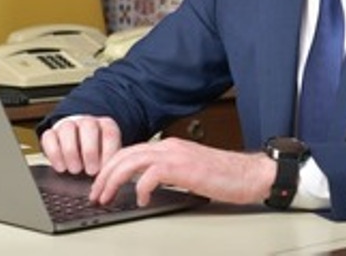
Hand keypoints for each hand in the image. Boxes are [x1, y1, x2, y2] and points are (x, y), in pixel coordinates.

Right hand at [40, 115, 121, 175]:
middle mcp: (87, 122)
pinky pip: (49, 137)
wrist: (77, 146)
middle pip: (89, 126)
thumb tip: (110, 181)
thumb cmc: (97, 155)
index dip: (108, 151)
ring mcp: (68, 125)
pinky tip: (61, 167)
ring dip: (71, 151)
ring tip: (75, 170)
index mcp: (106, 125)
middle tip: (91, 171)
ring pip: (67, 129)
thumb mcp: (107, 158)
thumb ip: (110, 165)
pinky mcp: (51, 133)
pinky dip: (54, 153)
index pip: (109, 133)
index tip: (105, 169)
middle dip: (90, 150)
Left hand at [89, 136, 275, 206]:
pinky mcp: (183, 168)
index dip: (111, 168)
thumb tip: (146, 186)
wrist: (250, 174)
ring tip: (107, 196)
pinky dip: (140, 187)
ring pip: (131, 161)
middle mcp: (169, 146)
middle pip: (124, 154)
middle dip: (104, 175)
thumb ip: (168, 173)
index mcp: (170, 146)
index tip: (101, 185)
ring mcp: (176, 155)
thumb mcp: (189, 172)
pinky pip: (151, 175)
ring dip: (113, 180)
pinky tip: (140, 200)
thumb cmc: (226, 176)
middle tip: (95, 194)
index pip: (130, 151)